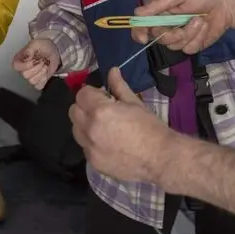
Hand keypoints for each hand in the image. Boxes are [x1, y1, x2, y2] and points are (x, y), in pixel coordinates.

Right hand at [12, 38, 60, 89]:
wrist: (54, 51)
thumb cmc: (44, 46)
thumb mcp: (36, 44)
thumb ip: (29, 49)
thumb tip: (26, 56)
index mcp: (19, 59)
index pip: (16, 67)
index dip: (25, 66)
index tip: (33, 61)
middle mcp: (23, 69)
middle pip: (25, 75)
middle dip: (37, 67)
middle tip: (41, 61)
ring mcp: (30, 76)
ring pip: (32, 81)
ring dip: (41, 72)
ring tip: (44, 65)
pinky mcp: (38, 81)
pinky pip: (39, 86)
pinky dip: (44, 79)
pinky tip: (45, 72)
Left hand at [69, 67, 171, 183]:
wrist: (160, 158)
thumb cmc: (150, 127)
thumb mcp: (134, 103)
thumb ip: (118, 86)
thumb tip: (112, 70)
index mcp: (100, 111)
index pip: (81, 94)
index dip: (92, 93)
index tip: (103, 96)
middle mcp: (90, 129)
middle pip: (74, 111)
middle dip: (85, 106)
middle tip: (102, 109)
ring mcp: (90, 148)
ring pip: (76, 130)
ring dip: (85, 124)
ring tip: (104, 127)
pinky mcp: (93, 163)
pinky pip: (84, 146)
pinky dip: (91, 141)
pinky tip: (108, 142)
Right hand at [131, 0, 232, 52]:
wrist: (225, 2)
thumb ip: (159, 3)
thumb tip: (137, 13)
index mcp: (159, 11)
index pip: (141, 25)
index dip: (139, 33)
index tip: (143, 38)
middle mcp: (165, 25)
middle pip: (158, 38)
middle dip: (173, 34)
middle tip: (188, 23)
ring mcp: (178, 36)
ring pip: (174, 45)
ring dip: (190, 33)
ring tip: (200, 20)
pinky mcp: (191, 44)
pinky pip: (188, 48)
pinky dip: (198, 38)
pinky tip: (205, 26)